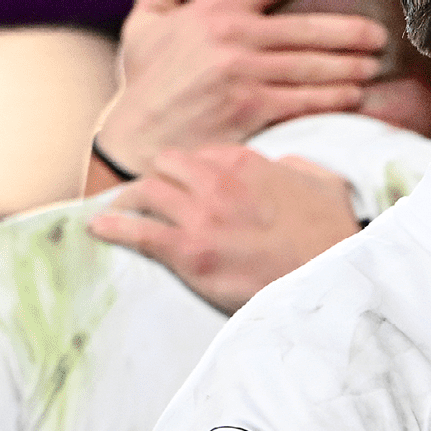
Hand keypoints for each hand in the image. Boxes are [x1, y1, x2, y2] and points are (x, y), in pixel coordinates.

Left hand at [88, 145, 359, 312]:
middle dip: (155, 179)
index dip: (189, 170)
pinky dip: (112, 227)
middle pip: (164, 166)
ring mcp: (200, 216)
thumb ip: (295, 167)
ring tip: (116, 211)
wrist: (329, 276)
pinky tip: (97, 228)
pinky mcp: (189, 252)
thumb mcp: (324, 183)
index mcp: (247, 162)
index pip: (199, 154)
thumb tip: (281, 166)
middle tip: (146, 196)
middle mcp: (217, 181)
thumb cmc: (332, 235)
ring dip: (128, 201)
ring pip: (145, 193)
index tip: (182, 183)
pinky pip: (137, 232)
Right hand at [97, 0, 388, 180]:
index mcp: (215, 7)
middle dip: (353, 32)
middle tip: (379, 35)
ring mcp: (245, 74)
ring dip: (351, 66)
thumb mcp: (144, 21)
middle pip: (311, 28)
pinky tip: (354, 96)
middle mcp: (234, 36)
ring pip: (316, 65)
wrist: (134, 140)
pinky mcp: (253, 109)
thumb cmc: (143, 81)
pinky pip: (308, 99)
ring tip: (371, 66)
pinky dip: (336, 97)